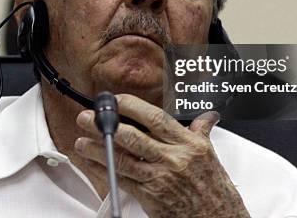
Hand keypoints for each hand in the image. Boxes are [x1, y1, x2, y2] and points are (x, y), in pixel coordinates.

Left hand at [75, 94, 249, 217]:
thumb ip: (201, 132)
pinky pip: (122, 180)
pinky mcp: (150, 196)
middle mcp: (174, 159)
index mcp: (189, 144)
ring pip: (123, 158)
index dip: (132, 107)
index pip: (156, 118)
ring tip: (82, 140)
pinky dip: (105, 170)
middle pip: (134, 136)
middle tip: (89, 117)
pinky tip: (94, 162)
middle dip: (107, 125)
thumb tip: (207, 117)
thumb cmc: (213, 189)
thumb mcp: (210, 155)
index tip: (116, 101)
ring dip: (98, 149)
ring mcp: (161, 178)